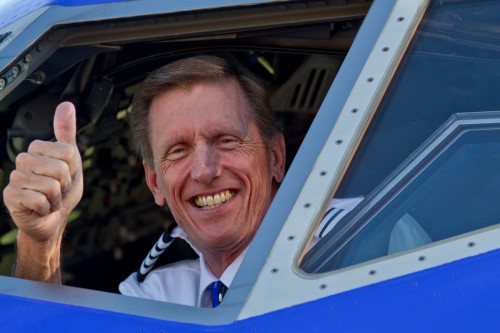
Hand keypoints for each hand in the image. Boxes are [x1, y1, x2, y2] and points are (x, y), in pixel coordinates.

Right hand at [3, 102, 82, 243]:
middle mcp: (23, 161)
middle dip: (65, 184)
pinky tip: (41, 208)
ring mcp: (15, 178)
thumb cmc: (62, 190)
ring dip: (56, 198)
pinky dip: (46, 207)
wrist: (53, 218)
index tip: (66, 176)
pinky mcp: (11, 196)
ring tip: (50, 199)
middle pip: (58, 169)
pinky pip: (38, 199)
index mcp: (37, 150)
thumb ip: (66, 132)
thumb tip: (66, 105)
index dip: (72, 169)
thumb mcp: (71, 159)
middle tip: (58, 190)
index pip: (66, 153)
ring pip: (49, 185)